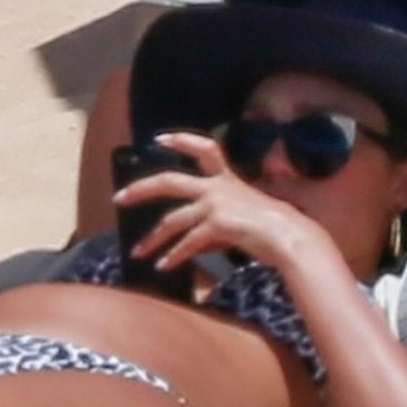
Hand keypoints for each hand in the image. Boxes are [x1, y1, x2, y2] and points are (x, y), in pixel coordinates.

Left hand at [111, 131, 337, 273]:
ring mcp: (215, 205)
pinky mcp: (216, 225)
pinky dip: (174, 256)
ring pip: (172, 220)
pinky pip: (187, 242)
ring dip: (152, 239)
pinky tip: (163, 267)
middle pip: (170, 181)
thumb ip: (215, 222)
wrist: (287, 236)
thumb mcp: (241, 215)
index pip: (203, 148)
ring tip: (137, 252)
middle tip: (119, 198)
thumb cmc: (271, 228)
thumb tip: (189, 243)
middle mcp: (217, 187)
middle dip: (141, 189)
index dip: (180, 141)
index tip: (159, 139)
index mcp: (226, 178)